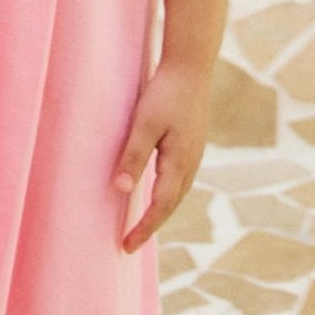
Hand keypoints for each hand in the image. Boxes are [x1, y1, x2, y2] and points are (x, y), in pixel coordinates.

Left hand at [111, 59, 211, 253]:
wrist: (191, 67)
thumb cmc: (166, 93)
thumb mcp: (144, 123)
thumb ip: (133, 155)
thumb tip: (121, 189)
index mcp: (179, 163)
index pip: (160, 206)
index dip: (144, 228)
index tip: (127, 246)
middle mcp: (191, 163)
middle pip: (170, 204)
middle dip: (151, 225)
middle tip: (130, 242)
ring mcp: (193, 154)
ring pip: (176, 192)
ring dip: (160, 210)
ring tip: (141, 223)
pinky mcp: (191, 144)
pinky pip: (178, 178)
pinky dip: (166, 193)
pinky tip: (155, 191)